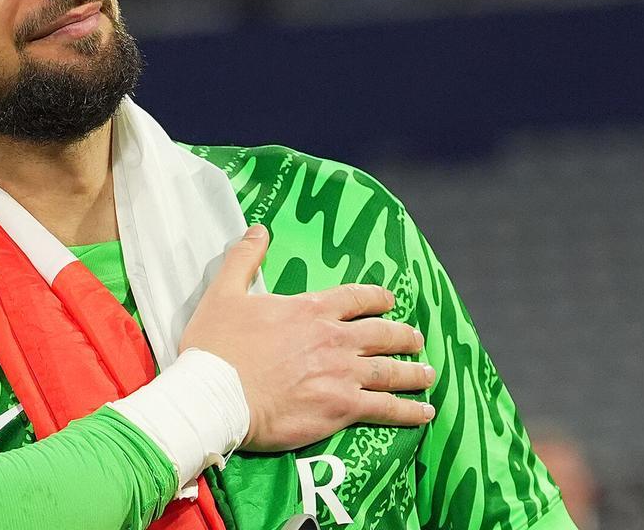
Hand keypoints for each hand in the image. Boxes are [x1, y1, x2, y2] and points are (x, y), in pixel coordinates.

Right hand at [180, 224, 435, 451]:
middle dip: (403, 336)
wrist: (215, 395)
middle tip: (416, 340)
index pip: (356, 297)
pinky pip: (386, 408)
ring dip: (414, 372)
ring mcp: (342, 375)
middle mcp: (333, 339)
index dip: (376, 298)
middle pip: (382, 334)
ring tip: (428, 374)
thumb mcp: (224, 292)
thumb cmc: (216, 346)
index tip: (389, 300)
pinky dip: (409, 411)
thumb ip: (245, 259)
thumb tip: (259, 229)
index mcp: (310, 309)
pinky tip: (424, 413)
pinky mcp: (341, 408)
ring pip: (391, 371)